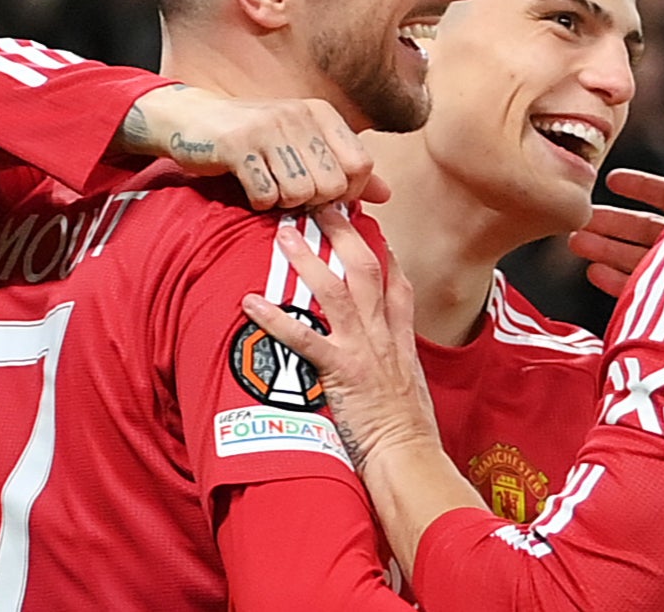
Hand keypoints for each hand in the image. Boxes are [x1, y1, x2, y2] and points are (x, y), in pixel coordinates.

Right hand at [118, 85, 388, 209]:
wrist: (193, 120)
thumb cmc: (255, 139)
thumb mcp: (305, 145)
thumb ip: (345, 169)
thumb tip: (387, 194)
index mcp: (322, 113)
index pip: (362, 164)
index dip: (348, 191)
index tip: (325, 196)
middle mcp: (299, 115)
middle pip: (333, 185)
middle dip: (314, 202)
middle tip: (291, 194)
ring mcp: (268, 128)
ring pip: (301, 193)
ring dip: (284, 203)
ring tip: (271, 189)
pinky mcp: (237, 145)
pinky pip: (266, 195)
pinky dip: (260, 202)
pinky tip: (251, 189)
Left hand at [241, 208, 437, 471]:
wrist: (410, 457)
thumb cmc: (410, 434)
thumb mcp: (412, 389)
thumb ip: (397, 367)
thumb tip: (386, 364)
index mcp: (401, 339)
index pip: (397, 282)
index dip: (382, 251)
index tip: (368, 227)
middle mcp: (384, 336)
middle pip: (367, 269)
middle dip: (345, 233)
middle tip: (323, 205)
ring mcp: (363, 350)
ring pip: (337, 290)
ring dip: (309, 259)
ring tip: (284, 234)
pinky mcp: (342, 371)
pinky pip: (304, 338)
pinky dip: (276, 318)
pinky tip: (251, 302)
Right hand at [570, 128, 663, 297]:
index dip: (641, 186)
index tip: (612, 180)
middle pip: (646, 228)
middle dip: (613, 222)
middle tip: (582, 218)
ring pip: (638, 257)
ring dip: (606, 249)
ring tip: (577, 242)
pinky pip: (642, 290)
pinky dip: (617, 281)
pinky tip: (595, 272)